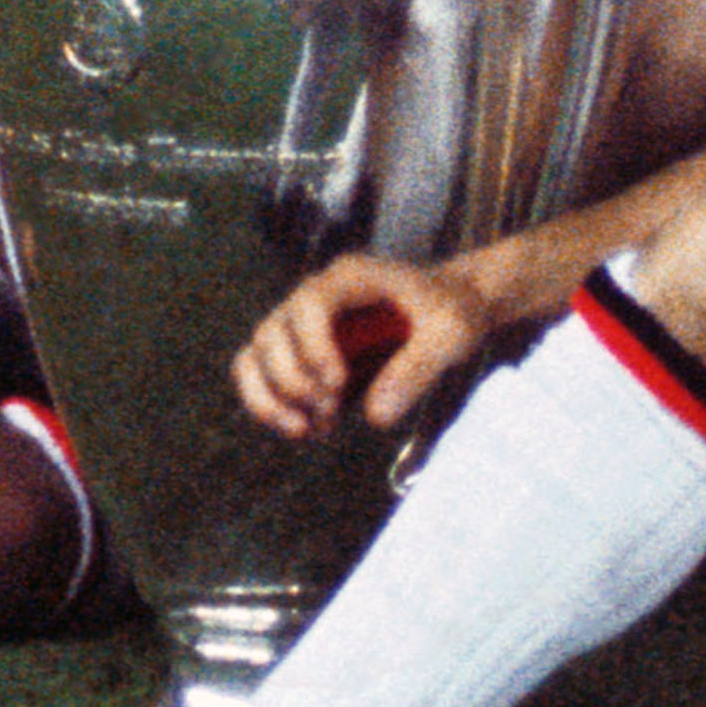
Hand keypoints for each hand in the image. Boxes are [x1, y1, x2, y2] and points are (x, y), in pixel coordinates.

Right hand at [238, 251, 484, 440]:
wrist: (447, 311)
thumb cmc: (451, 312)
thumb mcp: (452, 333)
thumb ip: (418, 367)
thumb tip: (376, 416)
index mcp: (350, 277)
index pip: (308, 304)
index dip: (313, 347)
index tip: (338, 385)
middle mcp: (314, 296)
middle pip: (271, 335)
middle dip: (294, 382)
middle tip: (332, 411)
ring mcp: (299, 324)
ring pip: (253, 358)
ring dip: (272, 400)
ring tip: (312, 429)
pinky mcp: (297, 353)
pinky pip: (257, 377)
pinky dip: (270, 407)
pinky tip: (308, 429)